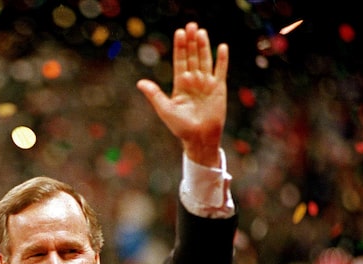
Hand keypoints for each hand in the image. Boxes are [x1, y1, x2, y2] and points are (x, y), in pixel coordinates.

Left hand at [137, 22, 228, 166]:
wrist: (199, 138)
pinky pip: (221, 70)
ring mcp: (206, 83)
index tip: (179, 33)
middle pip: (192, 57)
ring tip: (201, 31)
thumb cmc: (181, 127)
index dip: (180, 47)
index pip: (179, 61)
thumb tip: (140, 82)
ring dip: (204, 46)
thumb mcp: (165, 109)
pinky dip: (221, 59)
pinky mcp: (219, 88)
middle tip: (190, 25)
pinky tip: (222, 47)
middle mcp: (193, 81)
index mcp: (180, 84)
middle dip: (191, 42)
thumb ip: (154, 94)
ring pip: (205, 60)